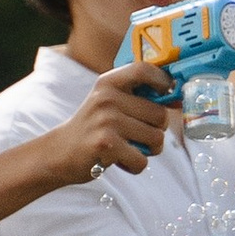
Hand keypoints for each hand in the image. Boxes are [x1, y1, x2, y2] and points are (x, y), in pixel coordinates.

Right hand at [40, 68, 174, 184]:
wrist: (58, 152)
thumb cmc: (93, 128)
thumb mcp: (108, 102)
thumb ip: (137, 97)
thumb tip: (176, 97)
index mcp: (109, 83)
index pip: (144, 69)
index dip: (164, 81)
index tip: (168, 94)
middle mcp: (107, 98)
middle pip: (160, 115)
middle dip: (156, 130)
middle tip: (137, 136)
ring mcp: (106, 121)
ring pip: (156, 139)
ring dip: (148, 150)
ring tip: (127, 148)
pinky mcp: (107, 145)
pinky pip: (142, 160)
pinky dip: (135, 166)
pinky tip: (118, 160)